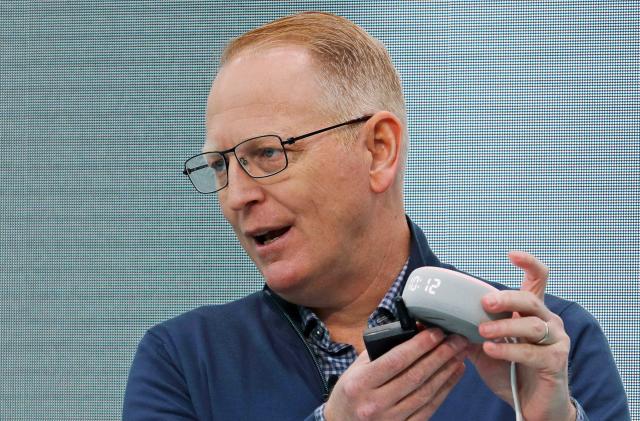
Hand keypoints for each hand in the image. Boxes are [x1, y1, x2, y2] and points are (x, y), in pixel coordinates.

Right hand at [324, 329, 467, 420]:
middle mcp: (375, 403)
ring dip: (446, 371)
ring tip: (459, 354)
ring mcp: (390, 419)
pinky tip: (454, 374)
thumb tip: (413, 332)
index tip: (436, 332)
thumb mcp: (356, 368)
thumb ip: (381, 351)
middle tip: (456, 340)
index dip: (419, 345)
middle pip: (415, 376)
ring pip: (426, 392)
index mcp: (360, 383)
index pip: (396, 361)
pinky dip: (445, 389)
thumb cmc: (350, 392)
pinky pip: (429, 408)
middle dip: (440, 355)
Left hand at [467, 251, 575, 420]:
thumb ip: (466, 331)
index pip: (537, 279)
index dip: (528, 263)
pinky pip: (532, 352)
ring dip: (504, 326)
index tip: (510, 254)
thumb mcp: (484, 348)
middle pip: (530, 299)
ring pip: (531, 325)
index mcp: (531, 313)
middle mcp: (548, 321)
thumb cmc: (510, 372)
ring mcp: (555, 341)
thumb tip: (431, 319)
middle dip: (506, 298)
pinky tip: (490, 350)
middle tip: (484, 303)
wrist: (532, 407)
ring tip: (482, 331)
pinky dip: (508, 350)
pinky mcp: (556, 362)